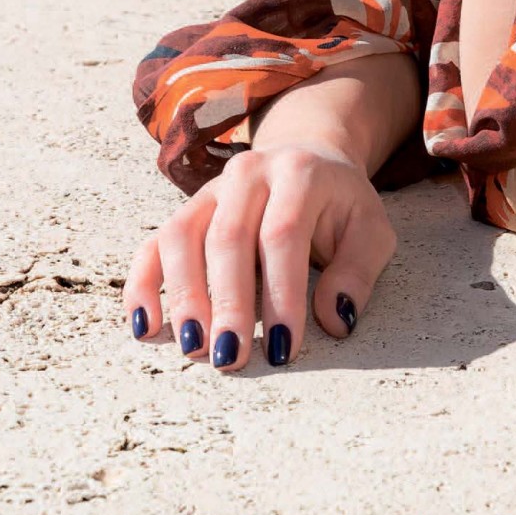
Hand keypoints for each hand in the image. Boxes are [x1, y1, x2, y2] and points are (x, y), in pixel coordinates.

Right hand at [122, 141, 397, 370]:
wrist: (309, 157)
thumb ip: (359, 271)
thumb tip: (335, 320)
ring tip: (195, 347)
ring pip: (182, 236)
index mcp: (299, 173)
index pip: (282, 235)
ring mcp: (211, 190)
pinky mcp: (186, 210)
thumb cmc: (341, 205)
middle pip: (228, 238)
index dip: (281, 294)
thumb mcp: (371, 230)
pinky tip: (146, 326)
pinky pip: (153, 243)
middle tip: (231, 357)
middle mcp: (248, 174)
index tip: (284, 348)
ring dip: (183, 296)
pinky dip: (144, 284)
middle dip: (228, 303)